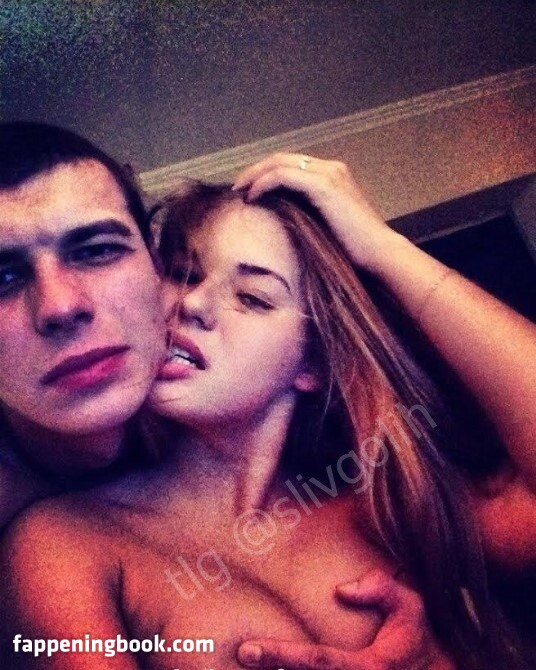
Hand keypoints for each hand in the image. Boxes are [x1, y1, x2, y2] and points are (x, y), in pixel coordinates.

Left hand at [233, 153, 400, 271]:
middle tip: (238, 187)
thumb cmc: (355, 249)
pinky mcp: (324, 185)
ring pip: (279, 162)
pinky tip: (252, 197)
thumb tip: (281, 217)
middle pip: (282, 158)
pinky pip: (283, 175)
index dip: (266, 173)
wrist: (379, 253)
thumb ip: (308, 214)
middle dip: (256, 170)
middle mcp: (331, 168)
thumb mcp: (327, 225)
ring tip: (240, 191)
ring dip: (255, 175)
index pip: (292, 165)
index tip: (248, 189)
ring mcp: (328, 174)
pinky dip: (263, 183)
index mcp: (333, 175)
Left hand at [236, 569, 454, 669]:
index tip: (246, 650)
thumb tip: (341, 589)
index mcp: (366, 669)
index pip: (315, 662)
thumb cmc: (418, 644)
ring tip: (246, 668)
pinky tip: (273, 669)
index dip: (278, 655)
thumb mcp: (412, 608)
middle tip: (238, 659)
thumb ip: (382, 589)